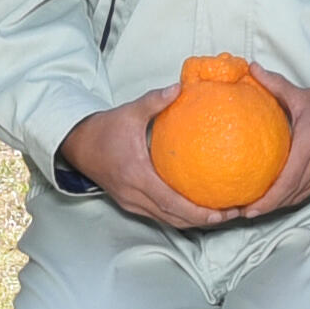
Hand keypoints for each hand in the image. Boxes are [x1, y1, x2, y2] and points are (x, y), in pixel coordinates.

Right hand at [60, 90, 231, 232]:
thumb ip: (155, 100)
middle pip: (173, 218)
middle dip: (203, 220)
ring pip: (166, 220)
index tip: (221, 212)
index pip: (170, 202)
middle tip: (231, 214)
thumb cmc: (104, 130)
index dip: (197, 211)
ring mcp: (131, 202)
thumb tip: (180, 87)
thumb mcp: (129, 112)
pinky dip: (179, 215)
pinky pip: (159, 214)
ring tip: (221, 214)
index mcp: (136, 176)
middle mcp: (134, 195)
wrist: (78, 145)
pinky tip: (197, 207)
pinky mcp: (130, 203)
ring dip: (193, 221)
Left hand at [245, 65, 309, 212]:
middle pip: (292, 194)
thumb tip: (250, 69)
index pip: (287, 181)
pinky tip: (278, 197)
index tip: (247, 207)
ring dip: (279, 205)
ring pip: (301, 196)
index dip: (267, 199)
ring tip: (255, 209)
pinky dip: (292, 197)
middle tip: (241, 211)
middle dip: (266, 207)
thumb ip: (274, 84)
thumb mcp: (303, 92)